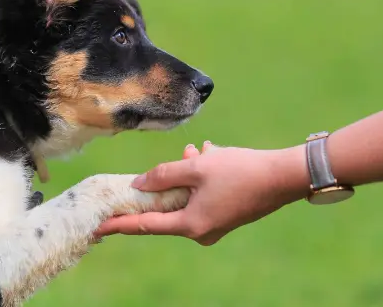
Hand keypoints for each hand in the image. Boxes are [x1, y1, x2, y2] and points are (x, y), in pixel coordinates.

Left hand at [94, 142, 309, 245]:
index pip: (145, 225)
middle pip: (168, 208)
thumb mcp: (197, 167)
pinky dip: (202, 178)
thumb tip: (139, 184)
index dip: (120, 224)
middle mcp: (202, 231)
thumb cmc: (240, 171)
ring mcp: (216, 225)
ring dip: (188, 174)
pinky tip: (211, 155)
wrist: (284, 177)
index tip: (98, 227)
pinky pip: (203, 196)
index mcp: (190, 224)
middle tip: (171, 162)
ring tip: (198, 151)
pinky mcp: (227, 215)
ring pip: (188, 197)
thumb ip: (164, 175)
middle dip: (165, 182)